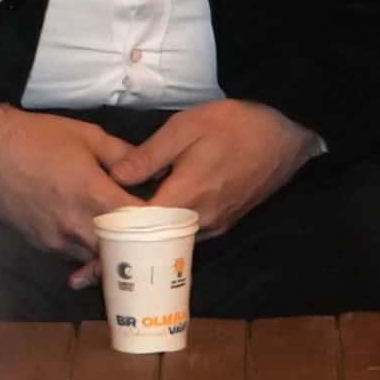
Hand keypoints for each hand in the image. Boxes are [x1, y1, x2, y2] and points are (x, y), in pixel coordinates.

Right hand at [0, 105, 148, 269]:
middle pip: (120, 251)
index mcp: (92, 195)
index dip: (158, 223)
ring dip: (114, 252)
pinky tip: (98, 238)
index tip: (173, 221)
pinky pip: (74, 255)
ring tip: (131, 242)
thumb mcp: (87, 136)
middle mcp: (76, 225)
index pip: (138, 223)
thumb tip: (151, 169)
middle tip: (158, 239)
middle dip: (139, 246)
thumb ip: (123, 156)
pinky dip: (89, 250)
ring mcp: (56, 239)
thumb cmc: (36, 137)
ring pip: (96, 259)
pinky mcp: (41, 244)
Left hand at [112, 96, 325, 243]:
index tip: (93, 236)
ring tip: (117, 239)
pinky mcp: (224, 222)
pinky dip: (166, 235)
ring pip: (172, 241)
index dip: (116, 231)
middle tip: (94, 253)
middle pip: (155, 241)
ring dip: (147, 241)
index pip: (142, 226)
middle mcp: (202, 220)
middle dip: (126, 244)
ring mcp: (216, 225)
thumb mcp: (186, 127)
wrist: (287, 137)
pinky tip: (152, 225)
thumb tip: (114, 177)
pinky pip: (187, 235)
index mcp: (188, 196)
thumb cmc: (236, 126)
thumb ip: (149, 155)